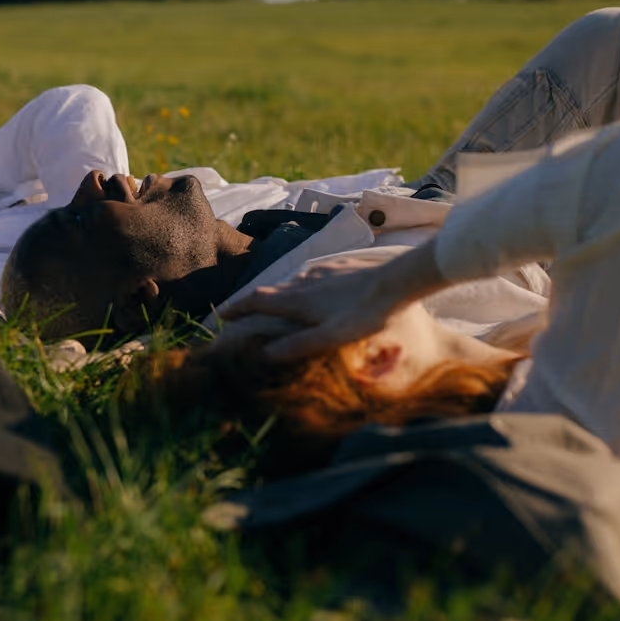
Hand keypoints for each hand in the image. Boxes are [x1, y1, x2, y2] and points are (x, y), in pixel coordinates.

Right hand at [218, 255, 398, 361]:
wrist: (397, 282)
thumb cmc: (365, 314)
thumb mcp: (331, 337)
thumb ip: (298, 345)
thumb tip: (265, 353)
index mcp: (298, 300)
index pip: (258, 301)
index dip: (238, 308)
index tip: (223, 315)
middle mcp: (304, 282)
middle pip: (271, 291)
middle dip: (254, 302)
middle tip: (247, 313)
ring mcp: (322, 272)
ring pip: (292, 282)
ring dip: (280, 294)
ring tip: (281, 306)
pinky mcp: (339, 267)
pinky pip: (313, 276)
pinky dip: (303, 287)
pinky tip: (316, 292)